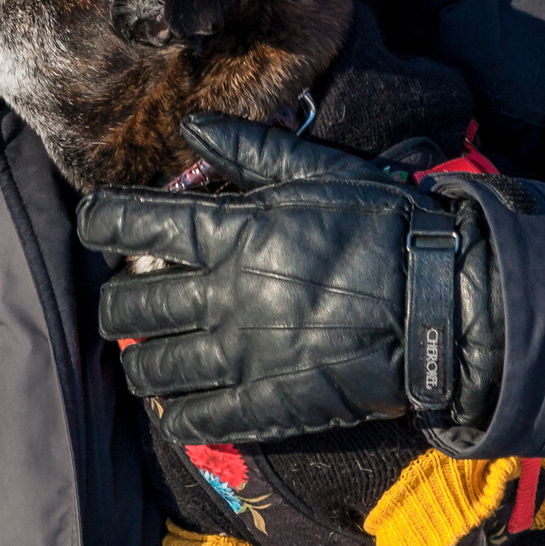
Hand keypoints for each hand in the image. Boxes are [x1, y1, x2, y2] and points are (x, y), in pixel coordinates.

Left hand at [78, 114, 501, 445]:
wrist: (448, 302)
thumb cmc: (386, 227)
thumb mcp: (319, 171)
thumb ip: (249, 150)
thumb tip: (192, 126)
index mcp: (229, 231)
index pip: (124, 223)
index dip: (97, 223)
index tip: (96, 226)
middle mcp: (221, 293)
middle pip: (125, 307)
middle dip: (115, 304)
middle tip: (128, 302)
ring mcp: (241, 354)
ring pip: (150, 367)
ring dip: (140, 362)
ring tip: (149, 357)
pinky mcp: (267, 404)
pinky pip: (196, 419)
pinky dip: (177, 415)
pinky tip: (180, 406)